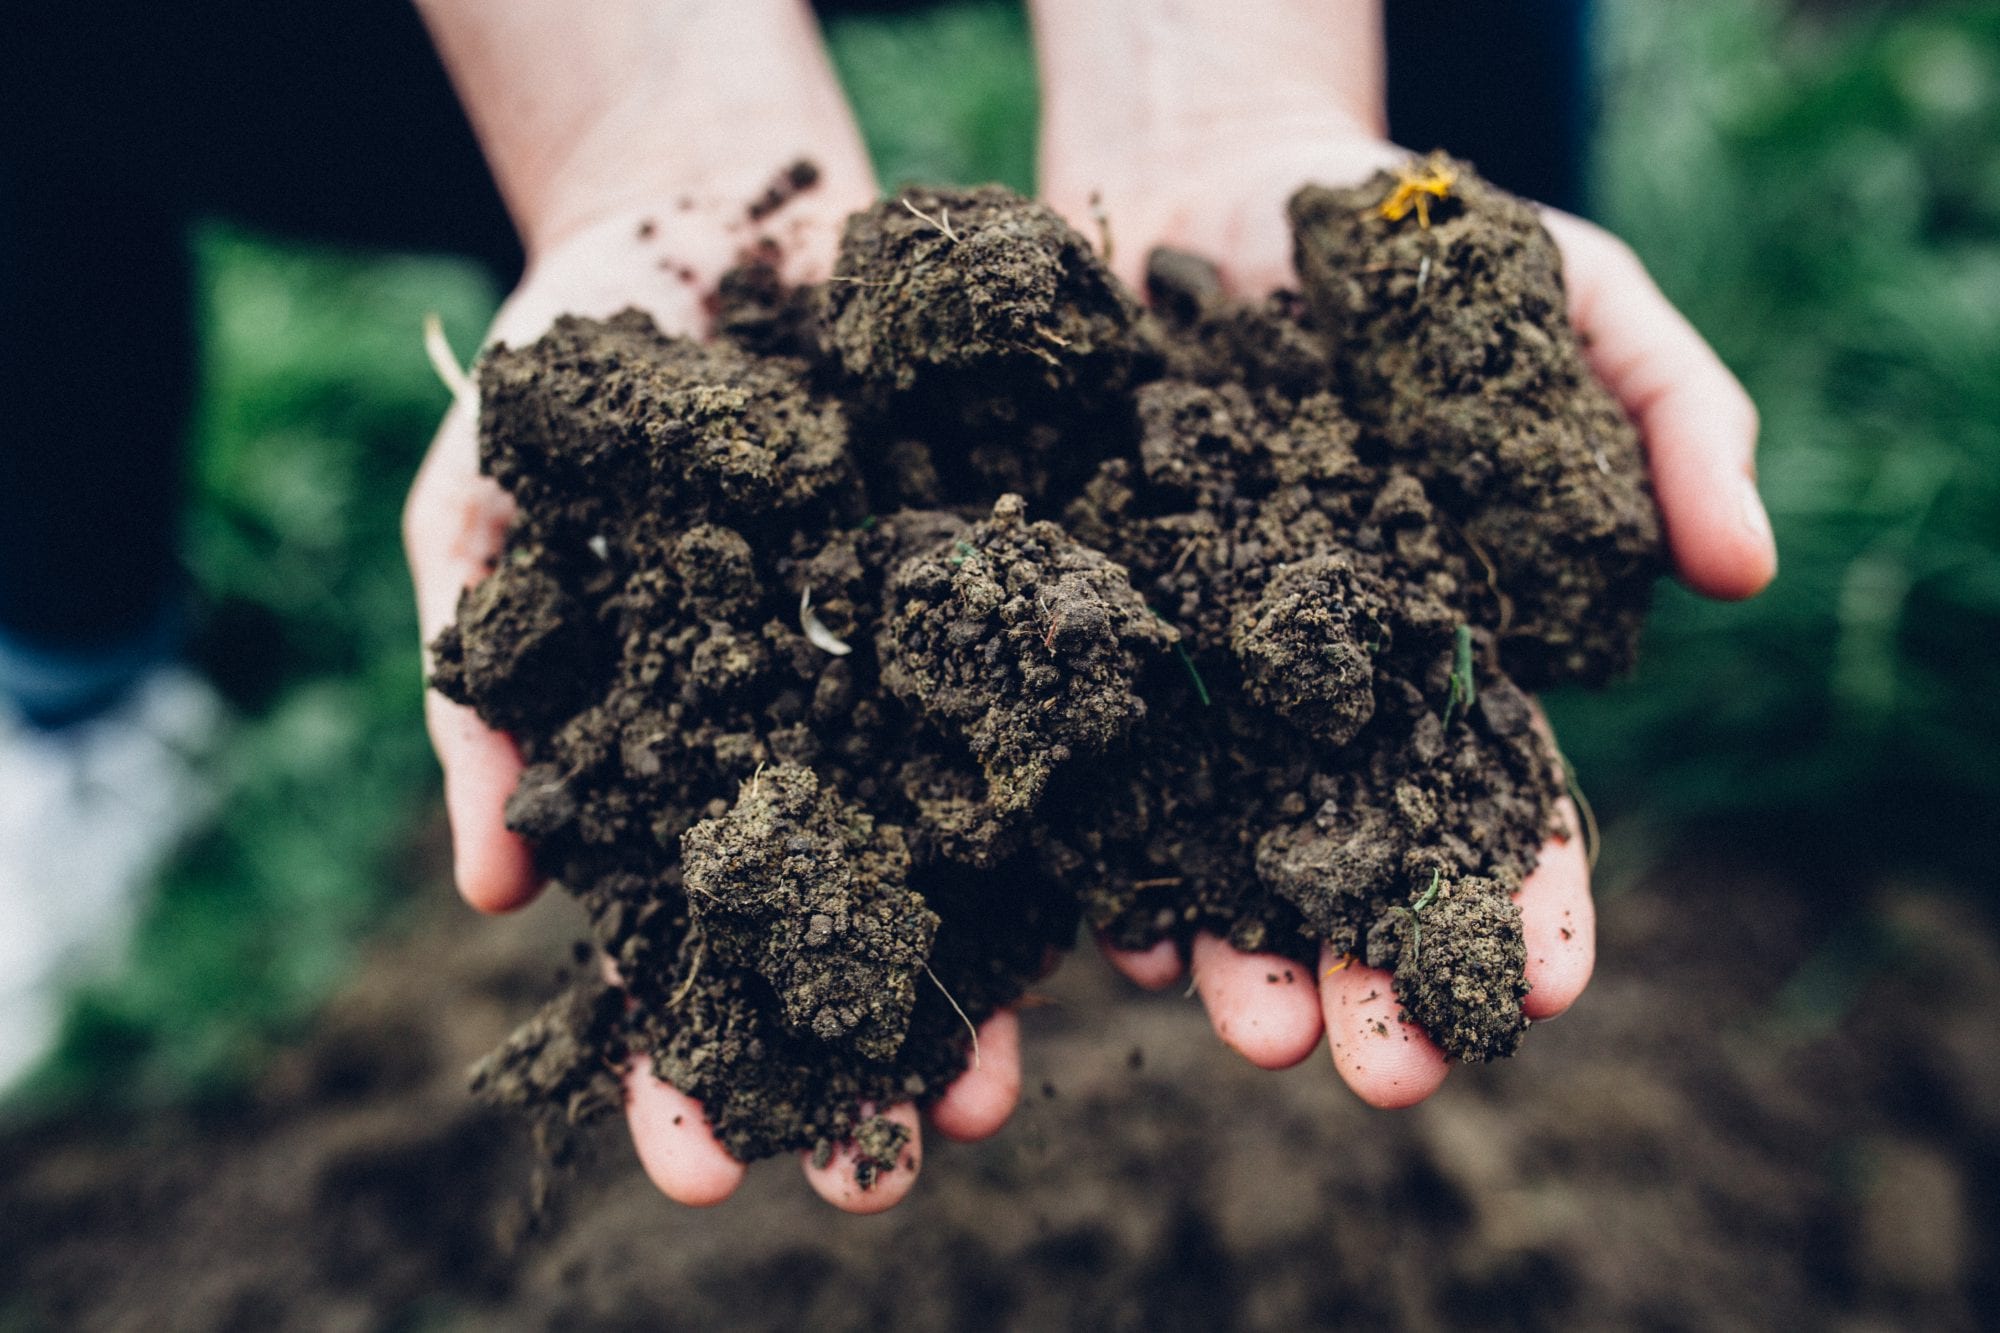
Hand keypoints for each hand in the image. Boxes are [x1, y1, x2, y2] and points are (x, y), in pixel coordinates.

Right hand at [404, 0, 1022, 1211]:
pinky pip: (1078, 719)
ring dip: (997, 985)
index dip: (684, 1060)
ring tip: (1005, 1097)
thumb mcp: (492, 505)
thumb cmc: (575, 363)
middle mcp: (823, 747)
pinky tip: (1134, 927)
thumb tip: (493, 882)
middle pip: (845, 937)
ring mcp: (935, 680)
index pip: (678, 947)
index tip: (699, 1175)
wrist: (721, 212)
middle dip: (859, 1059)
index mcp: (687, 758)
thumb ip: (485, 683)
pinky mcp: (1033, 594)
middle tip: (887, 1176)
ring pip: (977, 863)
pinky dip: (1104, 819)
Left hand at [1032, 0, 1775, 1103]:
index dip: (1531, 892)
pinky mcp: (1083, 630)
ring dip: (1238, 952)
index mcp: (1450, 645)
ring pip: (1219, 841)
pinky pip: (1087, 759)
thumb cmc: (1409, 241)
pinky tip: (1117, 931)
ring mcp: (1194, 672)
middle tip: (1393, 1075)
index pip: (1507, 795)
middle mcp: (1319, 693)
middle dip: (1379, 971)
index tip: (1548, 987)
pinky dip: (1101, 847)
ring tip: (1250, 1034)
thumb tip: (1749, 571)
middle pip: (1358, 856)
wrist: (1207, 180)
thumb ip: (1674, 416)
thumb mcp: (1568, 297)